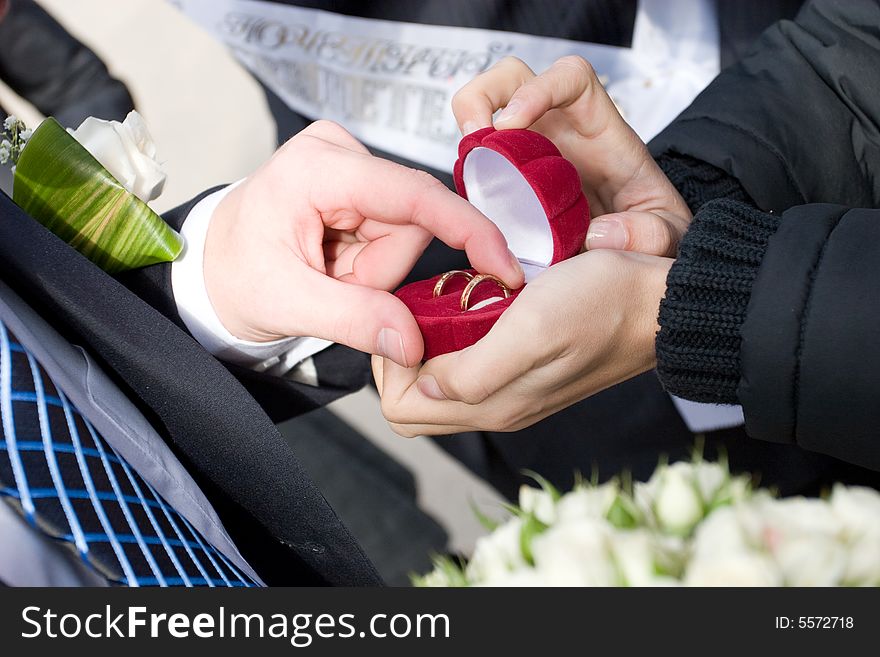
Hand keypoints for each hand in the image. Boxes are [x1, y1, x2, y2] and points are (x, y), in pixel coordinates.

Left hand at [204, 120, 523, 366]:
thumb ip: (353, 320)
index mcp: (316, 168)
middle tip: (334, 287)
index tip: (504, 267)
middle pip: (412, 222)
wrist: (214, 267)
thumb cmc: (235, 277)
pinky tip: (334, 264)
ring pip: (406, 232)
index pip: (413, 195)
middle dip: (381, 270)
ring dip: (374, 271)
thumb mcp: (285, 303)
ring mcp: (350, 166)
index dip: (467, 229)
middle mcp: (338, 153)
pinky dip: (370, 264)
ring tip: (328, 277)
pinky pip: (394, 233)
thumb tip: (413, 343)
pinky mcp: (358, 184)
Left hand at [374, 249, 671, 435]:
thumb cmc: (604, 305)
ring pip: (440, 383)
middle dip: (402, 359)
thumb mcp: (532, 330)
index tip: (407, 319)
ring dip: (429, 347)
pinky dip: (457, 340)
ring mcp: (513, 390)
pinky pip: (470, 367)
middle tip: (419, 309)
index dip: (391, 366)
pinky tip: (474, 304)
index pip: (401, 410)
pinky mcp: (527, 370)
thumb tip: (425, 385)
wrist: (661, 303)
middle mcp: (498, 406)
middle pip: (415, 403)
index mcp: (494, 405)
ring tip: (446, 302)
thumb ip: (473, 371)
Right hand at [452, 56, 691, 255]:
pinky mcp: (508, 178)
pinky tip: (471, 197)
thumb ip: (648, 235)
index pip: (572, 79)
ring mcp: (529, 151)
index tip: (511, 123)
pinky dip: (466, 169)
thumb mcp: (668, 237)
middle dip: (484, 95)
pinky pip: (478, 158)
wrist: (635, 257)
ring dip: (466, 127)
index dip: (538, 88)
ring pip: (485, 110)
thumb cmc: (652, 232)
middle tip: (474, 138)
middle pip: (513, 78)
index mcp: (601, 131)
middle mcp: (560, 131)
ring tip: (465, 164)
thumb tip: (598, 234)